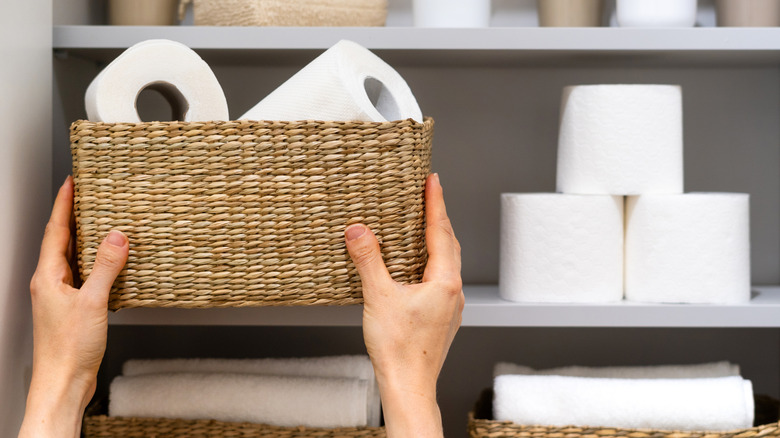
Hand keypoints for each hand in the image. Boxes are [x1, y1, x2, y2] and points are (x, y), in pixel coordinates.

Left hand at [18, 176, 128, 437]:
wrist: (63, 383)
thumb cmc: (69, 350)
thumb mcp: (92, 302)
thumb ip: (106, 267)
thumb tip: (116, 237)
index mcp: (48, 277)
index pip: (55, 230)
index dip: (63, 204)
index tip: (72, 183)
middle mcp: (50, 284)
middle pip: (61, 242)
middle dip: (73, 217)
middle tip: (88, 197)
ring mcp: (59, 297)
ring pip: (72, 260)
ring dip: (85, 240)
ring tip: (101, 224)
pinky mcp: (71, 310)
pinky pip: (82, 277)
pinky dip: (95, 264)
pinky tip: (109, 266)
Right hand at [345, 173, 463, 437]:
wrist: (408, 386)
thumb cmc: (398, 350)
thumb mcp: (378, 297)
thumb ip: (368, 260)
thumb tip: (358, 231)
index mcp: (444, 282)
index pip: (441, 232)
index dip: (435, 203)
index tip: (433, 181)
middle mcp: (453, 292)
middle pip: (449, 244)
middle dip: (438, 218)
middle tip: (429, 195)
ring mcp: (450, 306)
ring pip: (447, 263)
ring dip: (437, 240)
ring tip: (424, 225)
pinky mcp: (442, 318)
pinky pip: (441, 279)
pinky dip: (432, 262)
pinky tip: (417, 267)